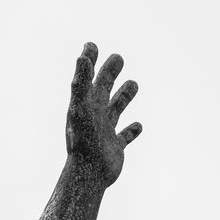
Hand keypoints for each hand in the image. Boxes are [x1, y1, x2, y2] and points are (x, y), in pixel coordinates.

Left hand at [66, 42, 141, 184]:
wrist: (88, 174)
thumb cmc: (83, 141)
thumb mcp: (81, 107)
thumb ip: (81, 82)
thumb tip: (82, 56)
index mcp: (85, 104)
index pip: (86, 77)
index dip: (88, 61)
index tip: (91, 45)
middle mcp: (93, 116)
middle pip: (102, 89)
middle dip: (110, 73)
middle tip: (118, 58)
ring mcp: (104, 131)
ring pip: (115, 109)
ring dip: (124, 97)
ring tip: (133, 84)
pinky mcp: (115, 147)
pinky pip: (125, 136)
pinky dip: (132, 131)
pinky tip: (138, 126)